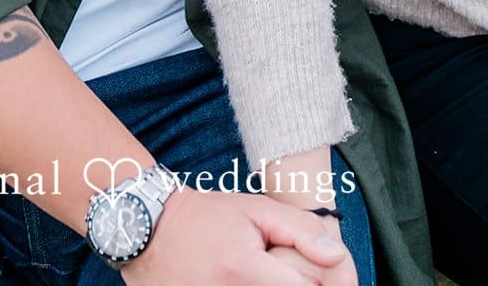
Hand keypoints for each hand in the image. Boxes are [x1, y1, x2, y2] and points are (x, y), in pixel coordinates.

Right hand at [121, 186, 351, 285]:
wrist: (151, 231)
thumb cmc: (207, 217)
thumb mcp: (254, 209)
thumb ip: (298, 230)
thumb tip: (336, 256)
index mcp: (242, 268)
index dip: (318, 282)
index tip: (319, 273)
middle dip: (296, 285)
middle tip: (282, 270)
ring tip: (261, 272)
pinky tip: (245, 280)